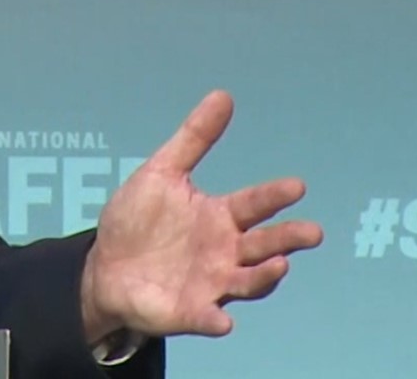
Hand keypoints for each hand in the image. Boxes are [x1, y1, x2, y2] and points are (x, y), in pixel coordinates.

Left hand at [80, 90, 324, 342]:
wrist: (104, 266)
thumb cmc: (139, 220)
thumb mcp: (161, 173)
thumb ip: (194, 139)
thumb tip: (223, 95)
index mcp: (219, 218)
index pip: (253, 205)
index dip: (273, 196)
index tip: (296, 186)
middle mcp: (225, 253)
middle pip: (264, 246)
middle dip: (288, 239)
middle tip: (312, 232)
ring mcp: (210, 284)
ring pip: (247, 283)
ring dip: (263, 277)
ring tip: (279, 266)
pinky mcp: (188, 312)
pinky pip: (206, 319)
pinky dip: (214, 320)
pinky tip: (223, 321)